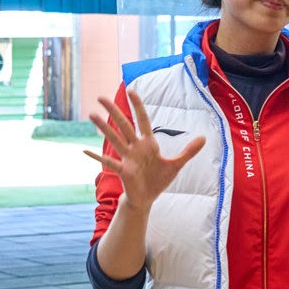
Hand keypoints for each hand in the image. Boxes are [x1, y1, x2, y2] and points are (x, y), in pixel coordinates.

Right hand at [84, 89, 205, 211]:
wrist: (148, 197)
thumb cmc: (159, 179)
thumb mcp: (176, 165)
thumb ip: (188, 151)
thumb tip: (204, 138)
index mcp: (148, 143)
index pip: (142, 120)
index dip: (137, 106)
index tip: (131, 90)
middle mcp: (135, 147)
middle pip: (124, 125)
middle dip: (114, 111)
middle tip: (101, 97)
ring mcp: (127, 158)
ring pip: (114, 139)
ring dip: (103, 128)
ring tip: (91, 115)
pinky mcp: (123, 171)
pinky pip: (108, 162)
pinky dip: (96, 157)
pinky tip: (84, 151)